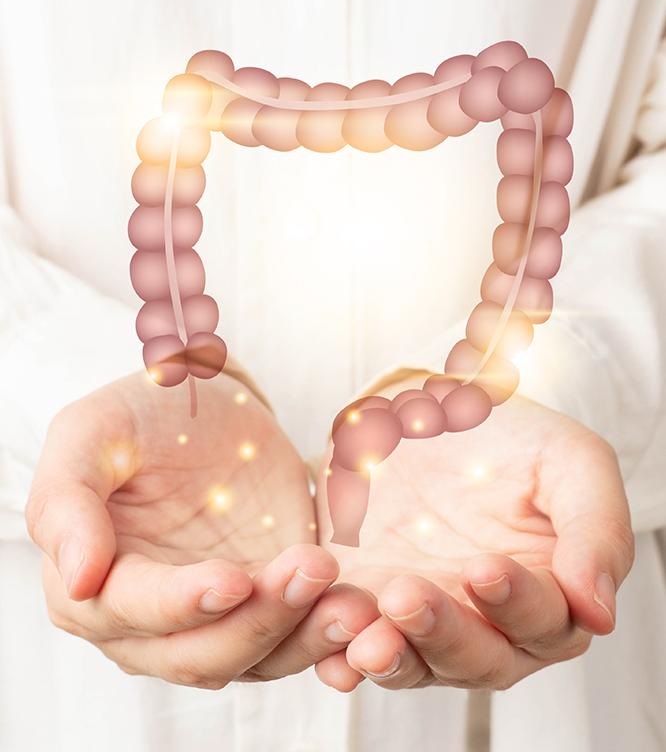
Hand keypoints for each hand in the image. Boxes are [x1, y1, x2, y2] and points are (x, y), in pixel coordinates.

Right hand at [26, 371, 377, 687]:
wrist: (210, 408)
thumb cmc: (144, 414)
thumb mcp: (92, 432)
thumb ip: (66, 498)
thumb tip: (76, 578)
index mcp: (89, 585)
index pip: (128, 612)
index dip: (178, 603)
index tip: (232, 580)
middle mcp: (147, 623)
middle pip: (198, 653)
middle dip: (257, 621)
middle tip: (312, 568)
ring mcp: (213, 620)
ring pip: (255, 658)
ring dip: (305, 638)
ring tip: (352, 604)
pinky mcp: (266, 607)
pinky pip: (297, 640)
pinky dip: (330, 637)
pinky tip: (363, 615)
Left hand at [314, 379, 633, 690]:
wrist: (420, 413)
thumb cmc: (507, 437)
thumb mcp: (568, 461)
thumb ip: (596, 529)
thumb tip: (599, 611)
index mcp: (548, 595)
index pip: (544, 622)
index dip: (516, 604)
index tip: (483, 569)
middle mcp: (488, 624)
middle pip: (477, 659)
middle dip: (442, 633)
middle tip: (406, 596)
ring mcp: (424, 621)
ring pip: (413, 664)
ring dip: (389, 656)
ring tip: (364, 638)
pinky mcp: (368, 609)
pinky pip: (351, 648)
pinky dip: (337, 652)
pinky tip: (328, 644)